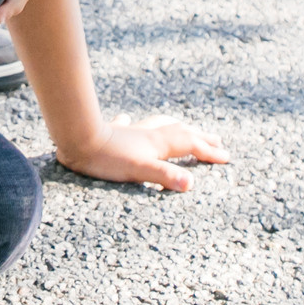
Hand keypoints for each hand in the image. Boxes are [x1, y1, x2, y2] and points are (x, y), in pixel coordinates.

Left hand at [56, 115, 228, 191]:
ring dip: (176, 127)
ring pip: (160, 125)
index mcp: (157, 143)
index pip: (190, 145)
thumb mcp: (138, 171)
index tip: (226, 157)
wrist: (76, 139)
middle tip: (217, 140)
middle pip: (180, 132)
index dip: (209, 152)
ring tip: (186, 127)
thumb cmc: (106, 159)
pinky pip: (130, 125)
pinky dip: (136, 124)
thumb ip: (164, 176)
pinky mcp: (113, 132)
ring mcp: (131, 132)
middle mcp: (148, 134)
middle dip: (200, 137)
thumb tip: (191, 184)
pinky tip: (129, 120)